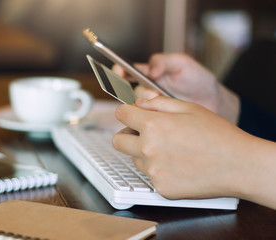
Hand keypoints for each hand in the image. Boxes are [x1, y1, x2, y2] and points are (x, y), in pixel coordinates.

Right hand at [112, 53, 239, 123]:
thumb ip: (164, 61)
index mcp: (150, 74)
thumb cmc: (199, 81)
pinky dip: (150, 117)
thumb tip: (151, 70)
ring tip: (163, 103)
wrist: (215, 103)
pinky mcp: (156, 120)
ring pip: (136, 107)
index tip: (120, 72)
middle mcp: (147, 90)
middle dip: (140, 91)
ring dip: (146, 105)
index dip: (120, 71)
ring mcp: (151, 106)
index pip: (128, 71)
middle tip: (155, 93)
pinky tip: (161, 114)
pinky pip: (144, 120)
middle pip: (130, 90)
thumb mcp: (183, 64)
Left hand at [112, 96, 255, 199]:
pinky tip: (178, 165)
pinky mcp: (161, 188)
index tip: (130, 114)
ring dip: (145, 152)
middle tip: (144, 133)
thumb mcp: (188, 107)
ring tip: (171, 150)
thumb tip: (139, 103)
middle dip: (127, 134)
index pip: (121, 114)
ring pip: (135, 158)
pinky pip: (150, 176)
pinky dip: (159, 170)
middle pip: (118, 141)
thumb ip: (158, 103)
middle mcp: (148, 149)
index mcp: (153, 125)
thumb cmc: (218, 134)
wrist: (239, 165)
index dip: (126, 112)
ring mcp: (153, 171)